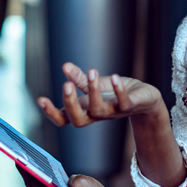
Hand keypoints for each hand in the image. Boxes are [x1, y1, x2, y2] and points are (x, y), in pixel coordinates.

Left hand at [17, 166, 125, 186]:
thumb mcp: (83, 183)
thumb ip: (70, 177)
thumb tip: (67, 178)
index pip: (34, 184)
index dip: (24, 170)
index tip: (16, 157)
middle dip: (30, 171)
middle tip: (22, 156)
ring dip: (40, 175)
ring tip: (33, 160)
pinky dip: (51, 180)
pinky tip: (50, 170)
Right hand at [38, 62, 164, 127]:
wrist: (145, 100)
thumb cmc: (116, 93)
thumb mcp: (96, 85)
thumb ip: (80, 79)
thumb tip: (65, 67)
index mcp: (86, 110)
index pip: (64, 118)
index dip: (51, 112)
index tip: (41, 99)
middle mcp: (97, 115)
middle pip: (78, 120)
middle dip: (70, 103)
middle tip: (66, 85)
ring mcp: (113, 112)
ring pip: (99, 110)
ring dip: (94, 90)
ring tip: (92, 71)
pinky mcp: (130, 107)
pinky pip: (124, 103)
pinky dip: (119, 90)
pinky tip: (115, 77)